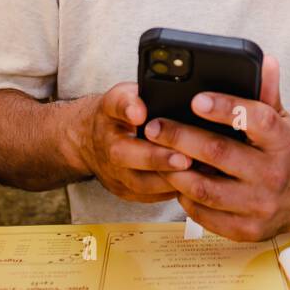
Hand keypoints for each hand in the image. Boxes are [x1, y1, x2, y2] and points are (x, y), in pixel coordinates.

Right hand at [77, 83, 192, 202]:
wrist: (91, 141)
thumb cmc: (120, 114)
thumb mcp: (128, 93)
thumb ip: (141, 94)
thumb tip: (163, 98)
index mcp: (109, 113)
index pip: (117, 105)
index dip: (129, 108)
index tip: (140, 113)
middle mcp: (108, 145)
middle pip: (126, 154)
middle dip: (157, 158)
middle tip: (185, 159)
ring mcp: (114, 173)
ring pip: (140, 183)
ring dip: (169, 180)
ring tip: (197, 174)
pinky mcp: (125, 191)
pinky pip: (149, 196)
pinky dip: (172, 191)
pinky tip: (194, 183)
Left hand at [144, 55, 289, 241]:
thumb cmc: (283, 152)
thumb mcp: (282, 120)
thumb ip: (266, 92)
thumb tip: (265, 60)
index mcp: (283, 141)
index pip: (256, 119)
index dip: (224, 108)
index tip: (195, 99)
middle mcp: (274, 174)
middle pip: (219, 153)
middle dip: (181, 137)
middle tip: (154, 126)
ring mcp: (260, 205)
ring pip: (206, 188)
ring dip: (175, 170)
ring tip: (156, 154)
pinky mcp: (246, 230)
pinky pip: (205, 214)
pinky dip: (185, 197)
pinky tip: (175, 180)